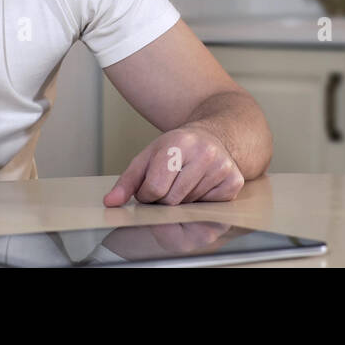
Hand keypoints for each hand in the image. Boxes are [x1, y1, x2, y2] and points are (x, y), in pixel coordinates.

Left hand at [103, 126, 244, 206]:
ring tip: (186, 181)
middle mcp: (204, 153)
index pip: (155, 188)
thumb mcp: (148, 157)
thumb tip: (110, 203)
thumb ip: (127, 181)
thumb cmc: (176, 149)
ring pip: (190, 206)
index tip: (151, 186)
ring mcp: (222, 167)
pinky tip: (201, 184)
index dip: (148, 193)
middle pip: (172, 200)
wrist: (212, 136)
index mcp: (177, 144)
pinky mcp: (234, 181)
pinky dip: (201, 202)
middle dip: (164, 199)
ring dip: (183, 201)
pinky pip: (209, 208)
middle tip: (169, 183)